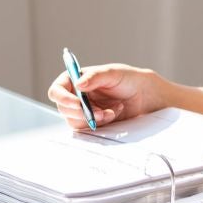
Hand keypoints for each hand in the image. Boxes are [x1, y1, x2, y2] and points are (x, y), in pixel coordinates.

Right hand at [46, 63, 166, 130]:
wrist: (144, 97)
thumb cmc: (128, 79)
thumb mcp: (113, 73)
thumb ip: (95, 76)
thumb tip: (78, 84)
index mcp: (76, 79)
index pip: (57, 89)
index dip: (63, 98)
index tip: (77, 103)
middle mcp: (76, 95)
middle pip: (63, 109)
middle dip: (81, 112)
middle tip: (98, 112)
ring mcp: (83, 110)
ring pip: (74, 121)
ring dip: (92, 119)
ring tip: (111, 112)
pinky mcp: (92, 122)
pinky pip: (88, 128)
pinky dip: (100, 124)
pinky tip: (113, 114)